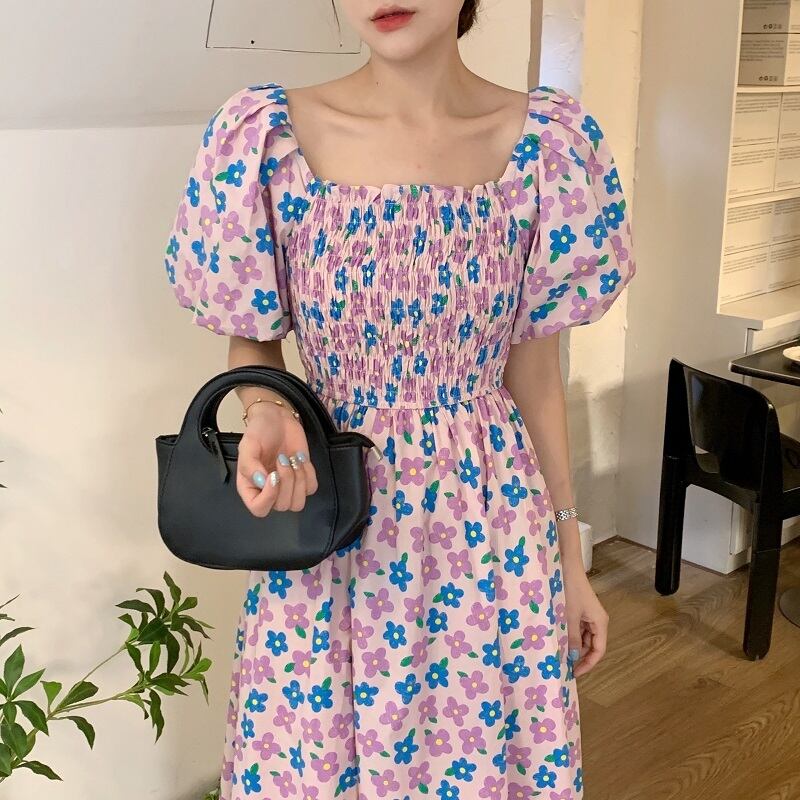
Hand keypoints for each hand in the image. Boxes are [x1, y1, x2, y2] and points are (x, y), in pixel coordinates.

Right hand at [235, 402, 318, 516]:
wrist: (276, 418)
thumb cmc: (258, 432)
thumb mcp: (248, 445)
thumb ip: (250, 465)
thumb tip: (262, 482)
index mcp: (250, 487)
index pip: (259, 509)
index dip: (269, 497)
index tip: (273, 475)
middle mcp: (268, 492)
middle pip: (282, 506)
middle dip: (287, 481)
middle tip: (282, 458)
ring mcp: (287, 487)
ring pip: (298, 503)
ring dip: (299, 480)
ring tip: (293, 460)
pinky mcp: (303, 479)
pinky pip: (311, 489)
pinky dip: (309, 474)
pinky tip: (300, 458)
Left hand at [563, 562, 607, 677]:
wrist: (565, 565)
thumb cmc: (570, 590)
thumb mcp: (569, 617)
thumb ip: (572, 638)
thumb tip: (573, 658)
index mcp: (600, 623)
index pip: (598, 651)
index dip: (588, 664)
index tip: (574, 673)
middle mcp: (597, 620)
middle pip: (591, 645)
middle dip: (579, 656)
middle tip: (563, 665)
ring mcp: (588, 614)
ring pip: (583, 637)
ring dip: (573, 645)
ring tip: (559, 653)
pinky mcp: (580, 609)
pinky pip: (577, 627)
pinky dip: (570, 634)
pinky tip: (558, 638)